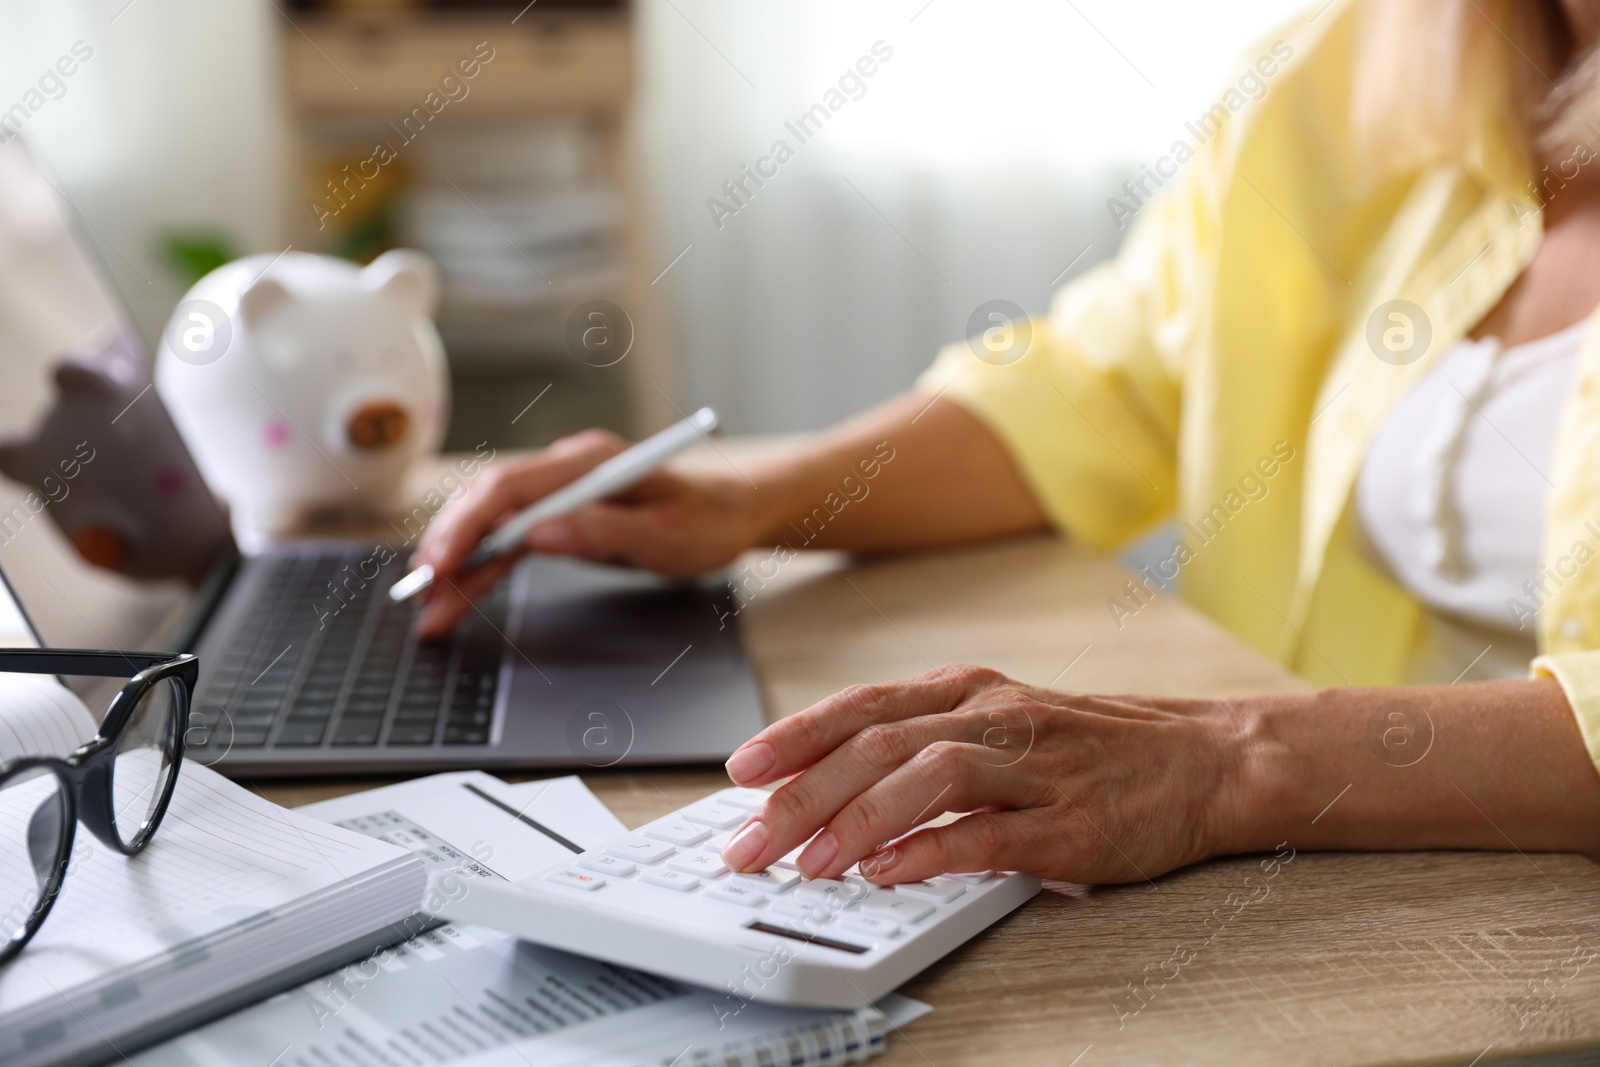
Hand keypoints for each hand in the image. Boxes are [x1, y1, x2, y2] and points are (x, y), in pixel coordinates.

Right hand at [410, 429, 763, 637]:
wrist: (733, 511)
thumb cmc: (709, 519)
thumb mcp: (668, 535)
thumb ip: (605, 531)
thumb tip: (541, 534)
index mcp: (590, 462)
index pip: (510, 488)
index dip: (468, 525)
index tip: (440, 564)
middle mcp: (567, 468)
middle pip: (488, 503)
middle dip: (448, 547)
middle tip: (419, 594)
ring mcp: (560, 490)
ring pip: (492, 525)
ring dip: (457, 565)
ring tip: (427, 609)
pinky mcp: (560, 514)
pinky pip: (510, 541)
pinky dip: (482, 568)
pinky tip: (456, 596)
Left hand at [718, 664, 1249, 884]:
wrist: (1203, 761)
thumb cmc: (1088, 748)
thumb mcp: (998, 725)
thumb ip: (922, 746)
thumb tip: (825, 787)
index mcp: (968, 692)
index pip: (864, 706)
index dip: (797, 735)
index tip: (741, 770)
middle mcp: (995, 717)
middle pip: (879, 743)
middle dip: (803, 794)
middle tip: (751, 841)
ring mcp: (1035, 767)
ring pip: (929, 777)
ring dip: (859, 820)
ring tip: (809, 863)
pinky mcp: (1070, 822)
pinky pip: (990, 834)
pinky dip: (933, 852)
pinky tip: (890, 873)